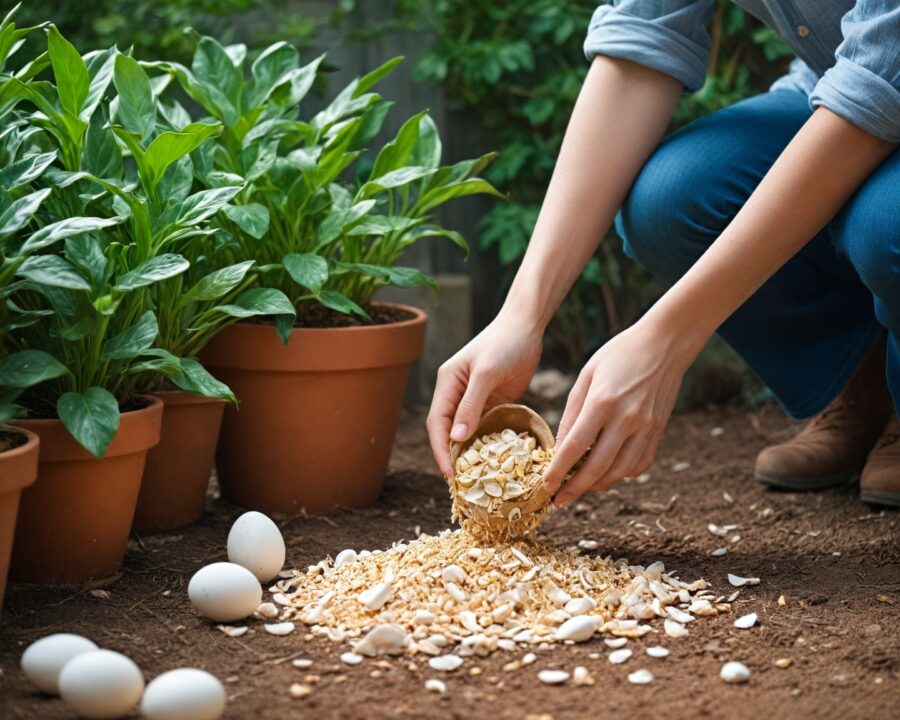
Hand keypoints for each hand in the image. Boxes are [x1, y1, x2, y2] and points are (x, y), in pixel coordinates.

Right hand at [426, 310, 542, 478]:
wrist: (527, 327)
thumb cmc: (505, 343)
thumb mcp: (487, 374)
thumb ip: (471, 405)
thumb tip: (456, 438)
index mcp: (447, 383)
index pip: (437, 423)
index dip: (441, 450)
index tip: (450, 474)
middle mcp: (456, 394)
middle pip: (448, 431)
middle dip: (452, 457)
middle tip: (463, 484)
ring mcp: (475, 400)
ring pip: (467, 433)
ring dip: (470, 454)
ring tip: (478, 480)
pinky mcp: (493, 403)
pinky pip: (487, 428)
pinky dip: (488, 444)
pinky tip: (495, 462)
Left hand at [542, 317, 698, 505]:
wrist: (664, 344)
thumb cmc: (618, 355)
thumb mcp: (587, 376)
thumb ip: (572, 413)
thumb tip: (560, 446)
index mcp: (602, 402)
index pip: (576, 446)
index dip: (559, 471)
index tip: (545, 487)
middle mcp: (627, 419)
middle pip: (597, 467)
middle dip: (575, 489)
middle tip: (558, 501)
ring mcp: (646, 428)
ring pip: (619, 472)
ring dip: (597, 486)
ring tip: (579, 489)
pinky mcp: (658, 431)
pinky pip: (639, 464)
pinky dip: (620, 474)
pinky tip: (606, 473)